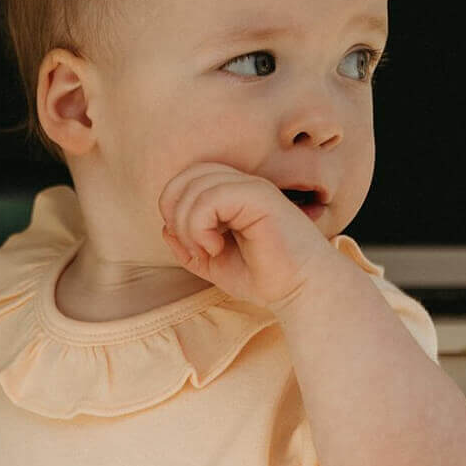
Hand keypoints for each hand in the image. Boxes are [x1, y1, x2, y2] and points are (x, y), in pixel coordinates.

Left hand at [158, 163, 333, 307]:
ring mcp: (251, 187)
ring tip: (207, 250)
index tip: (191, 246)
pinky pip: (210, 198)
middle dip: (175, 213)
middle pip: (186, 176)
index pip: (187, 180)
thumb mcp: (214, 264)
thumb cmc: (264, 277)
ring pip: (194, 186)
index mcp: (233, 194)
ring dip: (188, 225)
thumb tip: (165, 228)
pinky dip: (200, 226)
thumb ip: (189, 246)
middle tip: (194, 247)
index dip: (174, 210)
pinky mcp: (258, 196)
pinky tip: (216, 246)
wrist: (299, 289)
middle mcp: (242, 184)